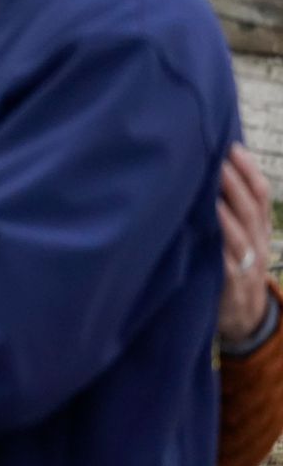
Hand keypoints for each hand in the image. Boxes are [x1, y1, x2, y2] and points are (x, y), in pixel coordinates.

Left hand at [218, 144, 274, 342]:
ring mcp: (246, 265)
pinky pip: (226, 263)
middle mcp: (257, 244)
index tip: (233, 146)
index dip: (249, 171)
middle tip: (217, 157)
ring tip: (209, 186)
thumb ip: (232, 213)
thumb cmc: (234, 270)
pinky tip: (204, 230)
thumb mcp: (241, 241)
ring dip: (225, 209)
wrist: (245, 319)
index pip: (260, 196)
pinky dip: (217, 246)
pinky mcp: (230, 285)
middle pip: (250, 209)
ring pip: (239, 233)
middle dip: (236, 181)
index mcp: (259, 230)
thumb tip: (211, 175)